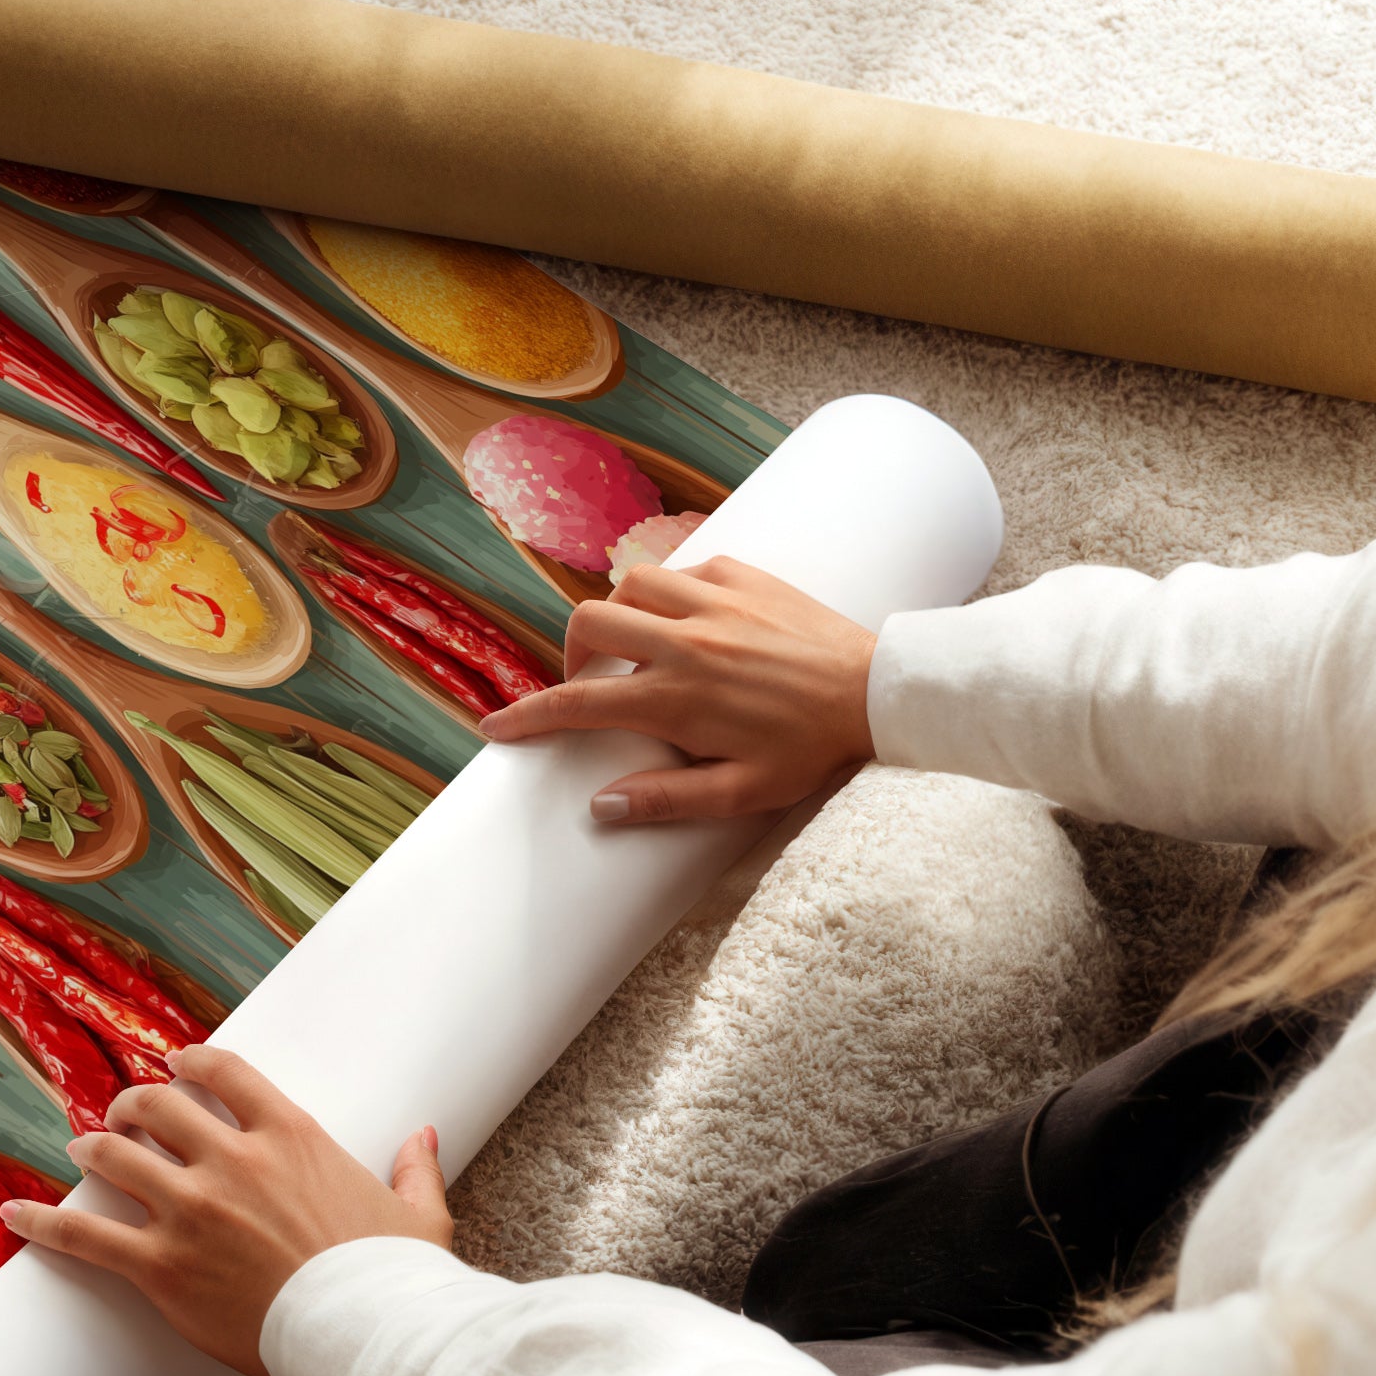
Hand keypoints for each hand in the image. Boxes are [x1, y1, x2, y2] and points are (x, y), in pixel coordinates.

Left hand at [0, 1046, 450, 1375]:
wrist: (369, 1336)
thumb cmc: (395, 1279)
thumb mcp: (418, 1214)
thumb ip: (414, 1168)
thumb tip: (424, 1136)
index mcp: (290, 1136)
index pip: (224, 1072)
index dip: (191, 1062)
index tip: (175, 1063)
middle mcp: (232, 1160)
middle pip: (157, 1106)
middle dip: (132, 1103)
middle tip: (122, 1112)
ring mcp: (191, 1210)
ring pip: (116, 1156)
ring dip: (93, 1146)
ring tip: (80, 1147)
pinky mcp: (162, 1266)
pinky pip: (86, 1235)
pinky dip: (44, 1222)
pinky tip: (14, 1214)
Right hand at [476, 557, 876, 824]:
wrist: (879, 692)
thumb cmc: (812, 749)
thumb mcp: (742, 792)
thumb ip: (668, 799)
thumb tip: (600, 806)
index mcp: (677, 698)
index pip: (578, 704)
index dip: (527, 717)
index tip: (496, 728)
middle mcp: (685, 641)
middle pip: (589, 624)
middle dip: (571, 653)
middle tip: (590, 682)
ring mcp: (713, 601)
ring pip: (630, 585)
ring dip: (620, 614)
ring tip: (637, 646)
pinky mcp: (743, 575)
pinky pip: (683, 568)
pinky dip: (671, 592)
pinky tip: (689, 620)